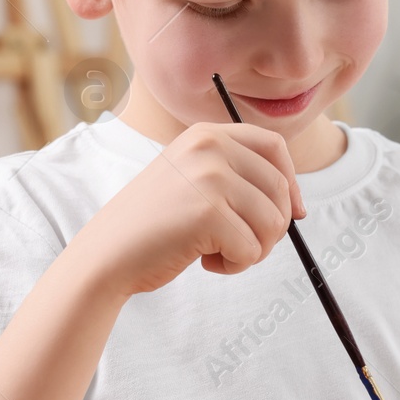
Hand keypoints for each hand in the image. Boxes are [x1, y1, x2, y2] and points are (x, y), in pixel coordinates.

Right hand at [74, 121, 304, 295]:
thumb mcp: (191, 180)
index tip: (293, 212)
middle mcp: (210, 147)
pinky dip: (235, 266)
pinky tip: (204, 262)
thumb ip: (232, 175)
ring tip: (217, 253)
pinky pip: (252, 250)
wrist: (106, 254)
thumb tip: (293, 201)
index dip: (292, 182)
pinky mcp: (209, 214)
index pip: (275, 146)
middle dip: (272, 227)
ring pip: (272, 223)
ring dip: (253, 249)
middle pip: (280, 189)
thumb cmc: (152, 227)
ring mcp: (210, 179)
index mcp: (207, 134)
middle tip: (241, 245)